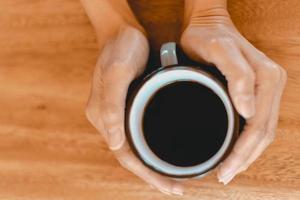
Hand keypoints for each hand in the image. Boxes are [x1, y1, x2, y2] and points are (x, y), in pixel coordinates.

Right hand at [85, 25, 182, 194]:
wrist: (122, 33)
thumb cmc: (121, 49)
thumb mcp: (117, 71)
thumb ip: (112, 106)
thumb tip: (116, 144)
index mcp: (102, 116)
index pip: (125, 155)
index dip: (147, 174)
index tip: (169, 187)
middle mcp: (109, 120)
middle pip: (131, 157)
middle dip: (153, 175)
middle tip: (177, 188)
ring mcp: (119, 115)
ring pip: (136, 149)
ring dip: (154, 166)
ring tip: (174, 179)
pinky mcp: (129, 108)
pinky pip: (140, 135)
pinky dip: (153, 150)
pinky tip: (166, 153)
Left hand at [181, 7, 286, 183]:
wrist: (208, 25)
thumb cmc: (209, 37)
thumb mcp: (219, 50)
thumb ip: (238, 75)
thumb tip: (249, 110)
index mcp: (267, 79)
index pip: (258, 126)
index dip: (243, 152)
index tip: (224, 170)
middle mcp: (271, 86)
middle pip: (263, 133)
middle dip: (245, 159)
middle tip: (224, 176)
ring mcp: (266, 89)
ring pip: (262, 132)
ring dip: (248, 154)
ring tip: (229, 170)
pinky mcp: (256, 92)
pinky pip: (257, 123)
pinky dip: (247, 142)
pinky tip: (235, 151)